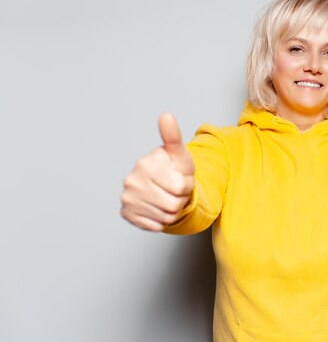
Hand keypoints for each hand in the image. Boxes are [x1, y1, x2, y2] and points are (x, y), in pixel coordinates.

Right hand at [121, 114, 194, 231]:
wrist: (163, 186)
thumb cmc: (174, 169)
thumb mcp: (179, 154)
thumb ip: (173, 136)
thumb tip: (166, 116)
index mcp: (146, 163)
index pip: (181, 187)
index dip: (188, 186)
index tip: (182, 178)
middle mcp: (132, 179)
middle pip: (174, 204)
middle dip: (181, 199)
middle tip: (175, 191)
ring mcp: (127, 197)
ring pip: (166, 218)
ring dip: (172, 211)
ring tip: (168, 198)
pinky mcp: (126, 213)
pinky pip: (155, 226)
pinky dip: (161, 221)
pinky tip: (158, 208)